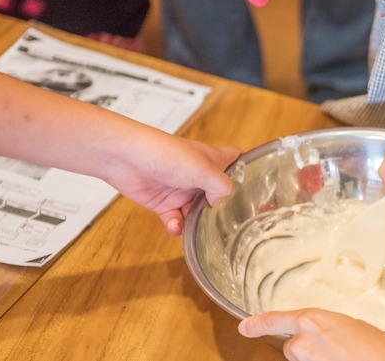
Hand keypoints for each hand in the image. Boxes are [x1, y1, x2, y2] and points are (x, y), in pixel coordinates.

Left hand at [99, 132, 240, 235]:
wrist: (126, 158)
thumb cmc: (166, 154)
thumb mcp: (203, 169)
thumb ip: (221, 186)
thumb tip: (220, 202)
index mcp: (212, 160)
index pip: (235, 159)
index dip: (246, 168)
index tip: (258, 183)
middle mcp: (198, 175)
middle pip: (218, 192)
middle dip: (223, 207)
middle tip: (232, 222)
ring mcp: (181, 189)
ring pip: (198, 211)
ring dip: (198, 223)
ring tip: (199, 230)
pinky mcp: (163, 203)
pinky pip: (176, 220)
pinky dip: (177, 227)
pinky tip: (175, 227)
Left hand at [238, 309, 384, 360]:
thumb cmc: (376, 349)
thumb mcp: (354, 326)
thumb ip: (332, 328)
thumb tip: (330, 334)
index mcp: (312, 320)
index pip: (276, 320)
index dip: (258, 324)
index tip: (245, 328)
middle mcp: (302, 342)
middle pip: (293, 346)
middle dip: (307, 348)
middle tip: (334, 350)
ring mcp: (305, 360)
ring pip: (303, 359)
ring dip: (316, 358)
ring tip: (341, 358)